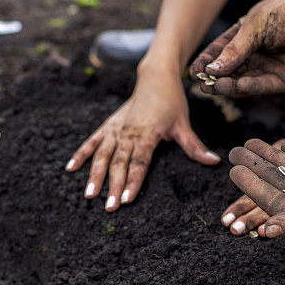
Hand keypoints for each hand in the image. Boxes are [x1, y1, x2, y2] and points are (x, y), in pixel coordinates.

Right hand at [66, 75, 219, 210]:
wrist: (155, 76)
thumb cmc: (171, 101)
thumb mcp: (183, 123)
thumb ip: (194, 146)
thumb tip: (214, 162)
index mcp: (147, 133)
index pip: (139, 161)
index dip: (133, 180)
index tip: (127, 199)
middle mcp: (128, 131)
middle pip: (119, 162)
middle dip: (113, 186)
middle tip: (109, 207)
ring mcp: (116, 128)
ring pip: (102, 154)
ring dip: (94, 174)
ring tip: (88, 194)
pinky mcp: (109, 125)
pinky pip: (92, 141)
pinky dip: (81, 153)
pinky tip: (70, 168)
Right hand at [189, 0, 284, 96]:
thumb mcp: (257, 25)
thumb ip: (235, 48)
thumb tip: (212, 69)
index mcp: (248, 34)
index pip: (221, 51)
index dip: (207, 61)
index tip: (193, 71)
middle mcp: (259, 53)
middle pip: (232, 70)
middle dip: (216, 77)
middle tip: (202, 83)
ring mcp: (273, 67)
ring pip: (246, 81)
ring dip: (230, 85)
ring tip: (216, 86)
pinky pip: (265, 86)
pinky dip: (250, 87)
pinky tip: (237, 86)